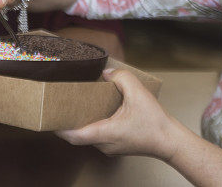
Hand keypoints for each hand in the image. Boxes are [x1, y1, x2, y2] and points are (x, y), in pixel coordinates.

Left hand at [56, 69, 178, 158]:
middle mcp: (105, 144)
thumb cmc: (155, 122)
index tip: (50, 118)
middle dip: (69, 121)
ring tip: (79, 105)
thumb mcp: (138, 92)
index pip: (75, 136)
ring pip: (89, 136)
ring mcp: (110, 147)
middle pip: (79, 135)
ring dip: (83, 122)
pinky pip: (99, 136)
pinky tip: (98, 110)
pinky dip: (94, 124)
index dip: (60, 128)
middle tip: (62, 105)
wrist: (170, 140)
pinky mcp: (116, 146)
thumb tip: (106, 72)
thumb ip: (121, 78)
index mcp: (106, 133)